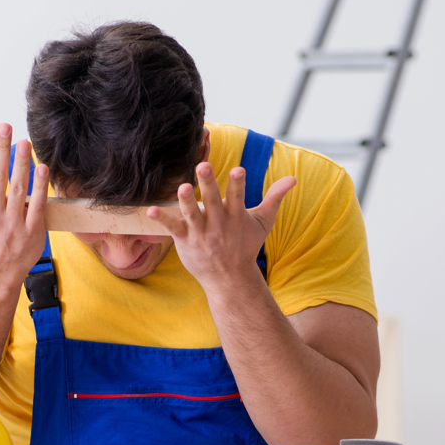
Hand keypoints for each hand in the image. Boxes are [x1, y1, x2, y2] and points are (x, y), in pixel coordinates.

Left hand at [146, 161, 295, 291]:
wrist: (230, 279)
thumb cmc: (246, 246)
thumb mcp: (263, 222)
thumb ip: (275, 197)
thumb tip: (294, 178)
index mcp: (236, 216)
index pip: (237, 196)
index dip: (237, 183)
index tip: (238, 169)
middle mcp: (218, 223)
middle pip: (212, 200)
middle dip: (208, 184)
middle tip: (202, 166)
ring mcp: (201, 232)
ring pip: (192, 214)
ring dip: (186, 201)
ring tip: (182, 187)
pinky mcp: (185, 240)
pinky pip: (172, 228)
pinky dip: (162, 219)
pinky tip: (150, 209)